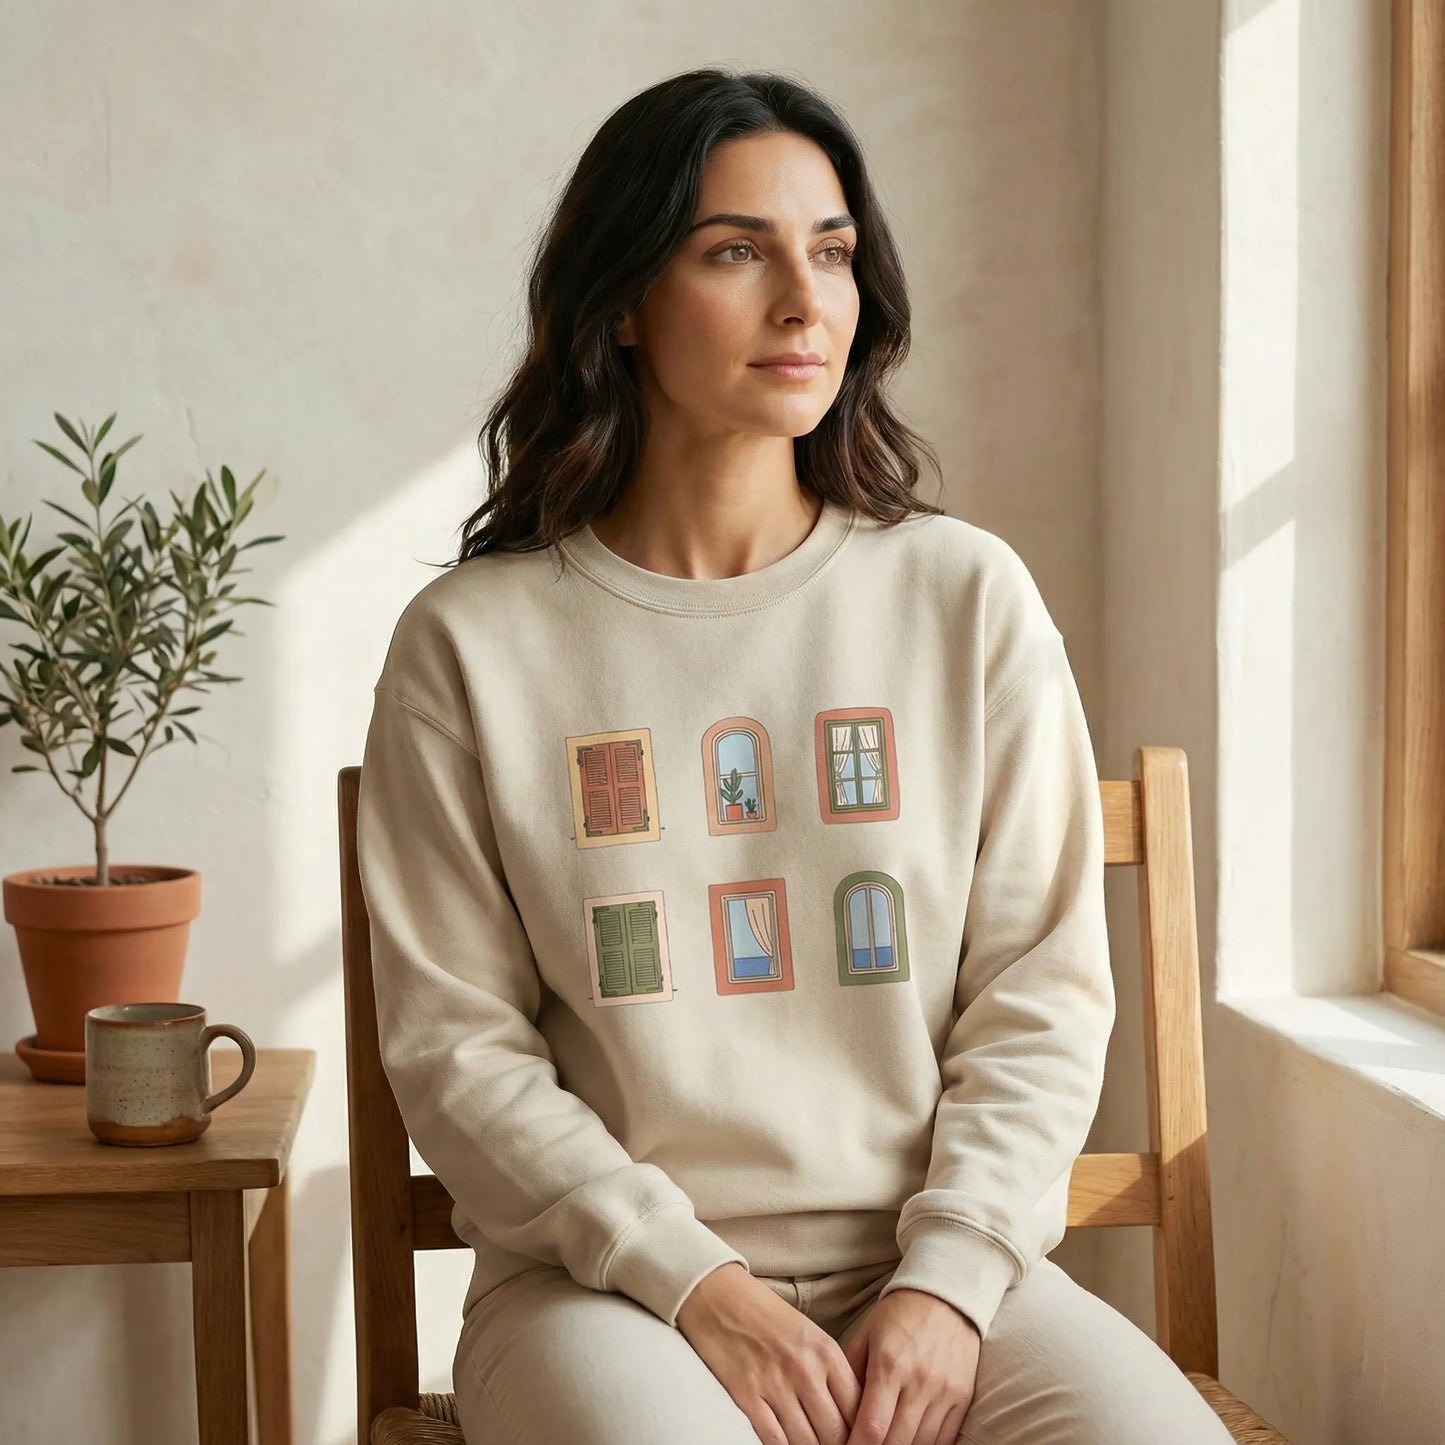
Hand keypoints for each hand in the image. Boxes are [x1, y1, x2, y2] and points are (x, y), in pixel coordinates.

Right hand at [677, 1262, 863, 1443]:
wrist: (718, 1294)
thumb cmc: (765, 1315)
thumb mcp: (809, 1334)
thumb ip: (830, 1372)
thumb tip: (848, 1414)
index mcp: (826, 1351)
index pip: (857, 1408)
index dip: (860, 1432)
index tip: (854, 1440)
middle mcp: (805, 1369)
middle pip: (835, 1432)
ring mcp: (776, 1384)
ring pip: (807, 1442)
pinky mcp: (747, 1395)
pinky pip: (774, 1440)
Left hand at [837, 1288, 979, 1444]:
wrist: (945, 1296)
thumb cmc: (897, 1316)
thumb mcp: (865, 1336)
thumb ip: (850, 1375)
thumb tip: (838, 1414)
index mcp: (889, 1365)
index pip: (872, 1427)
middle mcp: (919, 1382)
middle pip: (896, 1444)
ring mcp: (944, 1392)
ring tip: (884, 1444)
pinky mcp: (963, 1397)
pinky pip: (944, 1439)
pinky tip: (908, 1442)